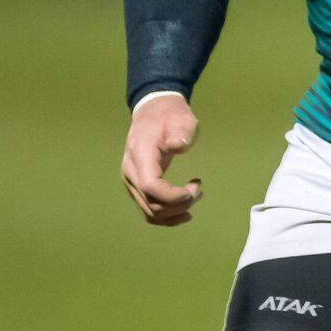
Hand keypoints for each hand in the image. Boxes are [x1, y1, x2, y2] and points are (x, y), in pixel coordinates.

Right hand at [121, 95, 201, 225]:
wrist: (153, 112)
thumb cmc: (170, 116)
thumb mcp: (181, 118)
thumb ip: (181, 132)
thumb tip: (178, 145)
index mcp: (140, 154)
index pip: (149, 185)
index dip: (171, 196)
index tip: (193, 189)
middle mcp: (131, 171)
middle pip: (150, 203)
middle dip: (178, 204)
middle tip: (199, 189)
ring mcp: (131, 181)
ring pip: (149, 211)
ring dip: (174, 213)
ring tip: (195, 196)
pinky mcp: (137, 187)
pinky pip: (148, 210)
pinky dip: (166, 217)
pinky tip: (184, 213)